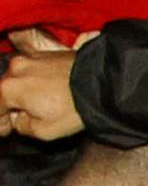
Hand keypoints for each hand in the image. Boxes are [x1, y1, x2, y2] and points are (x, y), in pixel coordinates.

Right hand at [1, 27, 93, 141]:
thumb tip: (17, 121)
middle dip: (10, 107)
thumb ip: (22, 127)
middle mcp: (14, 69)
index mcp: (9, 89)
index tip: (6, 130)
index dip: (1, 123)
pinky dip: (33, 82)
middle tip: (18, 121)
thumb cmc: (73, 109)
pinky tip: (47, 93)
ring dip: (22, 94)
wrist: (99, 85)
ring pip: (17, 80)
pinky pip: (30, 71)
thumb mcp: (44, 131)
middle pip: (4, 91)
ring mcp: (28, 58)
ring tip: (38, 107)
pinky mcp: (42, 54)